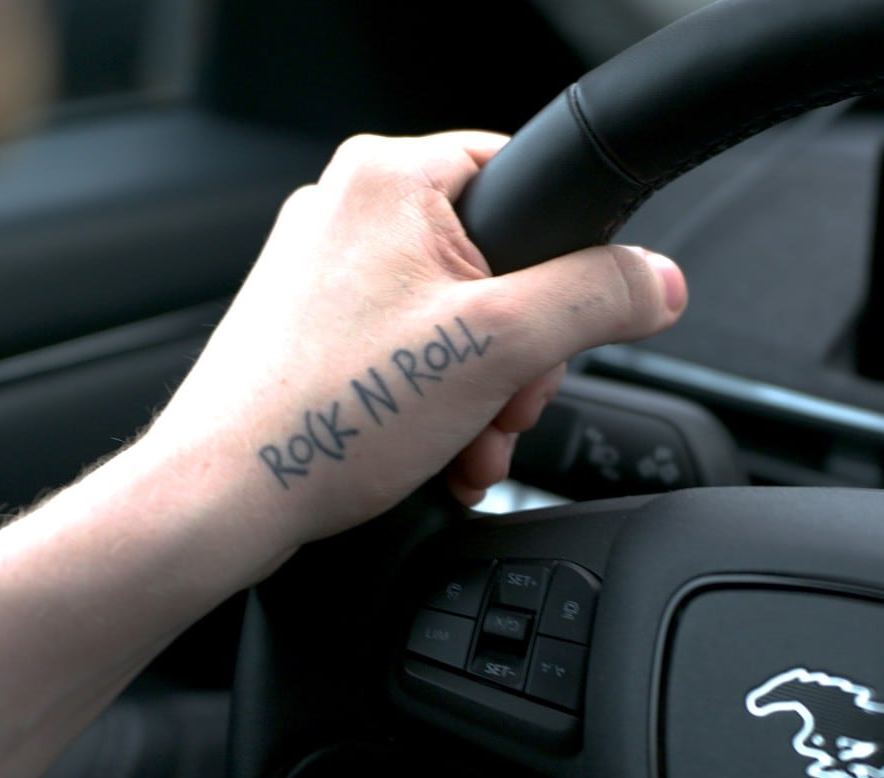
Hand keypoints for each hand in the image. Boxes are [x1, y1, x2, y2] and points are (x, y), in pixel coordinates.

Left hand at [137, 130, 686, 573]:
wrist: (225, 497)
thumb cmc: (328, 415)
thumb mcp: (499, 348)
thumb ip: (596, 300)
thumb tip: (659, 282)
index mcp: (389, 178)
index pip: (524, 175)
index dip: (564, 256)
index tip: (562, 320)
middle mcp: (350, 209)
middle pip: (500, 261)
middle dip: (520, 355)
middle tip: (505, 404)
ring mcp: (327, 269)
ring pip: (461, 316)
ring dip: (486, 392)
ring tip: (467, 442)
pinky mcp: (317, 324)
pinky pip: (414, 348)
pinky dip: (441, 402)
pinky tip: (439, 450)